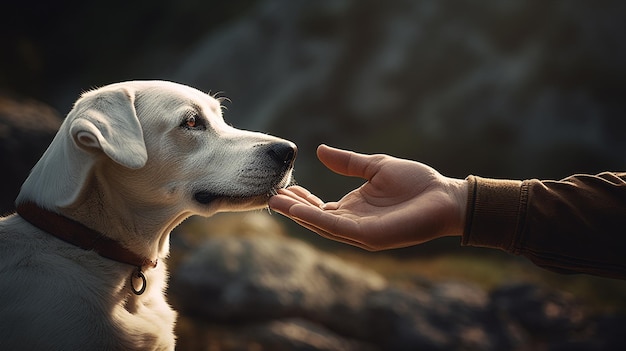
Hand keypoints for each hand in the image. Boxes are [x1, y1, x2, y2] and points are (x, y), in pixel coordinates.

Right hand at [269, 145, 467, 250]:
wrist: (445, 196)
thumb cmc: (417, 183)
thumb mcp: (376, 167)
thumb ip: (348, 162)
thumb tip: (320, 150)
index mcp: (354, 208)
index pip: (320, 208)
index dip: (301, 199)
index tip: (284, 185)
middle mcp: (353, 222)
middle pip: (315, 218)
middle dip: (293, 208)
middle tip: (270, 196)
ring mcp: (360, 232)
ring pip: (321, 224)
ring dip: (298, 214)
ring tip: (276, 201)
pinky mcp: (368, 236)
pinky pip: (336, 228)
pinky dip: (316, 219)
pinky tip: (299, 209)